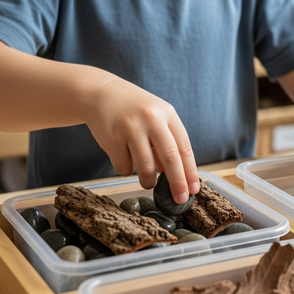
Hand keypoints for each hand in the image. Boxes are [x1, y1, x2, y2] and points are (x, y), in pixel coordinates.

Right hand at [83, 76, 198, 202]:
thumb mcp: (156, 118)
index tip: (194, 190)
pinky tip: (123, 156)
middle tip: (180, 200)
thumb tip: (176, 178)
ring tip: (148, 182)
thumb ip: (167, 144)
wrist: (100, 93)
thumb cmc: (134, 110)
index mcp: (167, 113)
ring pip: (146, 168)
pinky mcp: (112, 138)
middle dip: (177, 183)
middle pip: (170, 158)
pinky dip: (126, 169)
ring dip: (149, 182)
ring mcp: (131, 128)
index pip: (184, 147)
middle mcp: (151, 119)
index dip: (190, 171)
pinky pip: (124, 167)